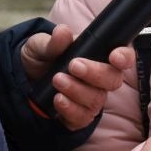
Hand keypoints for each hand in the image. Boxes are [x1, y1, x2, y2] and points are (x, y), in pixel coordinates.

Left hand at [20, 24, 135, 130]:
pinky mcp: (79, 115)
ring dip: (77, 90)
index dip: (124, 57)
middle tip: (74, 66)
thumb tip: (62, 32)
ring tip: (58, 80)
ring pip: (96, 100)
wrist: (26, 78)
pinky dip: (70, 109)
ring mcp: (91, 98)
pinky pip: (83, 118)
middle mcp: (101, 78)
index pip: (123, 56)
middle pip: (113, 80)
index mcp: (99, 55)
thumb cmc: (43, 56)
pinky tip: (58, 100)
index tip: (114, 57)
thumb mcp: (42, 44)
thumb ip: (54, 41)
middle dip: (95, 74)